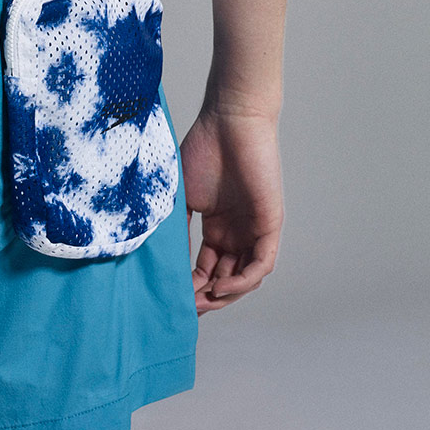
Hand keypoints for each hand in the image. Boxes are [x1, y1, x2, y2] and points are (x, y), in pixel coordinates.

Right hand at [179, 105, 283, 314]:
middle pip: (225, 279)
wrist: (229, 120)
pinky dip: (243, 280)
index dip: (190, 288)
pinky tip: (221, 286)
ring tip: (203, 302)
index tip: (171, 300)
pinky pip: (260, 264)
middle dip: (206, 298)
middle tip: (186, 309)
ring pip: (244, 277)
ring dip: (225, 295)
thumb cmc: (203, 148)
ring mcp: (254, 230)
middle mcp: (236, 233)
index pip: (206, 269)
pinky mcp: (270, 224)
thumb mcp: (181, 197)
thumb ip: (176, 229)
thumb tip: (160, 265)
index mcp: (216, 227)